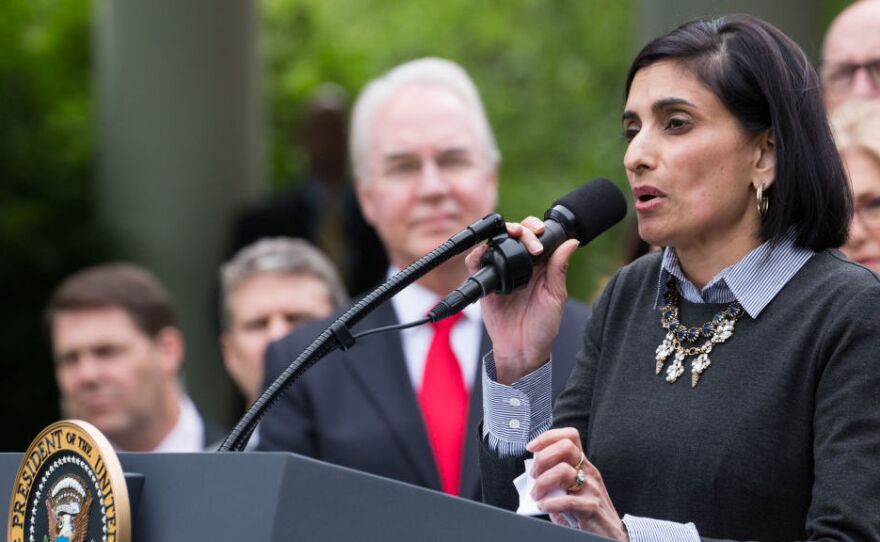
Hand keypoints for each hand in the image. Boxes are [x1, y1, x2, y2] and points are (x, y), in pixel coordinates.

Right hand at [466, 217, 578, 383]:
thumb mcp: (555, 297)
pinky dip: (477, 255)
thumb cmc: (542, 327)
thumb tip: (572, 242)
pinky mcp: (485, 284)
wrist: (523, 350)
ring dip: (500, 235)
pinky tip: (485, 253)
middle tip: (528, 238)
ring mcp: (501, 272)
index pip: (536, 237)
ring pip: (495, 243)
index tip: (541, 232)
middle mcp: (520, 265)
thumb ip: (559, 269)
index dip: (536, 228)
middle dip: (520, 229)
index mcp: (540, 266)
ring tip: (511, 237)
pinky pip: (476, 264)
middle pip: (514, 235)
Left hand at [528, 428, 628, 541]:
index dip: (548, 437)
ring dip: (543, 482)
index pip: (569, 436)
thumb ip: (554, 481)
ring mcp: (592, 489)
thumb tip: (532, 476)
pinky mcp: (591, 507)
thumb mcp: (572, 491)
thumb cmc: (587, 512)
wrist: (610, 535)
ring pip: (564, 471)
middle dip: (543, 458)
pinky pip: (567, 500)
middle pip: (565, 447)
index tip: (532, 447)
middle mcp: (589, 472)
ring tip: (537, 495)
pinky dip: (550, 503)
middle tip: (533, 475)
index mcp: (584, 465)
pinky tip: (544, 507)